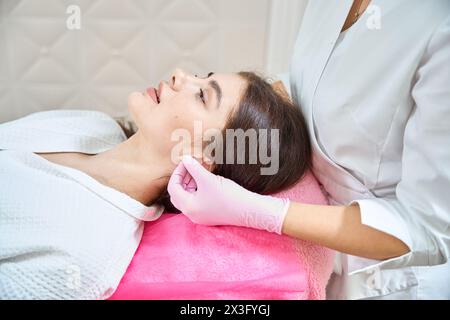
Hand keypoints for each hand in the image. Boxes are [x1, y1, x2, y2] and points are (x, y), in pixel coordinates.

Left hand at [167, 155, 289, 233]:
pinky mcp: (209, 214)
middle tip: (191, 165)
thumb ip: (194, 168)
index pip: (173, 188)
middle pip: (178, 194)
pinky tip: (206, 179)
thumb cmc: (229, 196)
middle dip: (182, 178)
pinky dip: (198, 189)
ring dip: (190, 183)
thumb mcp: (208, 179)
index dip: (177, 172)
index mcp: (189, 207)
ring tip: (199, 170)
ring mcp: (201, 215)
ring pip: (188, 197)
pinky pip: (197, 200)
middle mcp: (192, 214)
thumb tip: (184, 158)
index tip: (186, 161)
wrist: (249, 210)